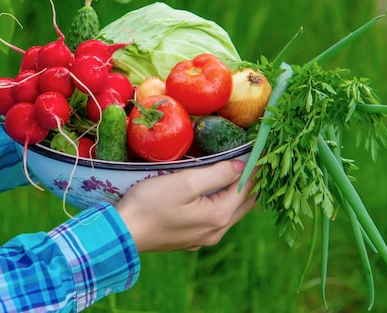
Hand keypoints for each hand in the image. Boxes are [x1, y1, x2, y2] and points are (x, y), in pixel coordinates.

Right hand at [115, 159, 256, 251]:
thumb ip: (217, 173)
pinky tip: (220, 192)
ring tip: (244, 171)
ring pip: (232, 212)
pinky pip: (218, 218)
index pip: (248, 187)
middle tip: (261, 157)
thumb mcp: (185, 182)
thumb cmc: (150, 204)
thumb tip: (242, 165)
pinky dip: (226, 202)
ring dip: (240, 192)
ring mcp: (204, 237)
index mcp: (219, 215)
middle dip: (254, 180)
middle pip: (245, 202)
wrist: (122, 234)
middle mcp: (217, 231)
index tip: (264, 147)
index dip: (257, 166)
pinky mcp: (191, 239)